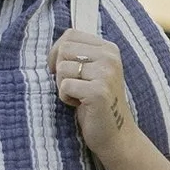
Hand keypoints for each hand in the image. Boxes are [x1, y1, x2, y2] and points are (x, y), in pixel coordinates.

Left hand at [51, 29, 137, 167]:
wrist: (115, 135)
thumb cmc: (95, 102)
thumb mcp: (91, 71)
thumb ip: (78, 53)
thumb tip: (53, 46)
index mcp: (109, 48)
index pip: (70, 35)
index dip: (57, 52)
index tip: (64, 71)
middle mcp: (110, 57)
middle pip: (64, 49)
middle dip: (59, 70)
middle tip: (74, 87)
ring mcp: (106, 73)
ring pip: (62, 68)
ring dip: (63, 86)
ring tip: (79, 97)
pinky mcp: (98, 91)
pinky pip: (65, 86)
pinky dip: (65, 98)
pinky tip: (80, 105)